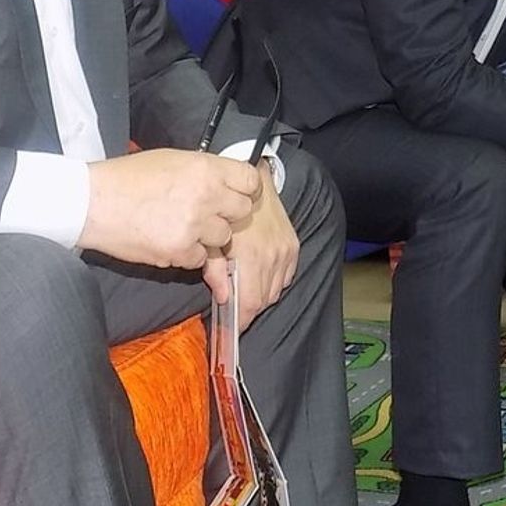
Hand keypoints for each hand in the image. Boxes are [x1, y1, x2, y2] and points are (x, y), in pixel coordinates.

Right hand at [82, 149, 261, 268]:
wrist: (93, 202)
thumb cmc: (128, 178)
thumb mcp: (172, 159)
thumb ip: (204, 170)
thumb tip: (226, 180)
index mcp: (205, 168)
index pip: (250, 181)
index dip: (246, 190)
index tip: (237, 195)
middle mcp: (206, 196)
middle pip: (242, 212)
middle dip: (228, 215)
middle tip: (208, 213)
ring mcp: (194, 225)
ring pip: (224, 238)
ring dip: (208, 237)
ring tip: (182, 226)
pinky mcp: (180, 250)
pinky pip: (201, 258)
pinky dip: (188, 254)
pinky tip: (169, 239)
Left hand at [204, 167, 297, 330]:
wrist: (251, 179)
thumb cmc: (224, 207)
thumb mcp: (212, 238)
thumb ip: (214, 270)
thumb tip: (220, 297)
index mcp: (252, 257)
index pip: (250, 304)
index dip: (239, 321)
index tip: (230, 327)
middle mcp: (273, 256)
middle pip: (262, 301)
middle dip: (247, 308)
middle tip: (232, 305)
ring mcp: (285, 251)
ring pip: (274, 292)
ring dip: (260, 294)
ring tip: (244, 286)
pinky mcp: (293, 246)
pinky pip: (285, 278)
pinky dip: (273, 281)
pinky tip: (260, 272)